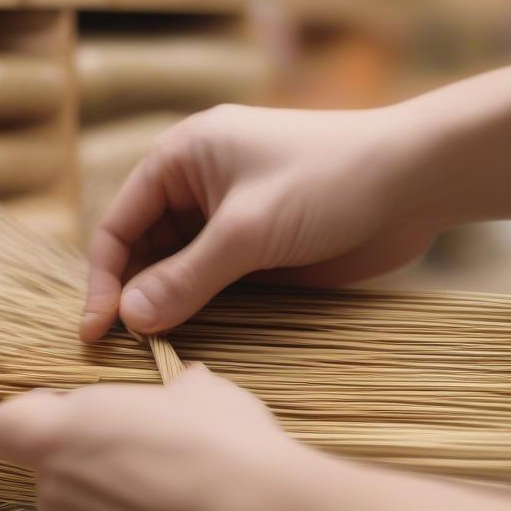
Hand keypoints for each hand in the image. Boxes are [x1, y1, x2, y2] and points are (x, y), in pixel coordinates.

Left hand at [0, 365, 315, 510]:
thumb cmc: (228, 443)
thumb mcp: (203, 392)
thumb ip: (173, 392)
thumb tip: (185, 388)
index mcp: (63, 437)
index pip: (8, 426)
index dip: (40, 424)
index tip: (82, 426)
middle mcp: (58, 500)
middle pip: (60, 485)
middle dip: (98, 478)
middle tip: (160, 471)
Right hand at [80, 102, 436, 339]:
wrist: (415, 181)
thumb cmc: (328, 183)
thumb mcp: (248, 230)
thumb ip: (187, 277)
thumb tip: (131, 319)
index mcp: (183, 157)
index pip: (120, 222)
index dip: (104, 278)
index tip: (96, 332)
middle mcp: (200, 185)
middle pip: (145, 249)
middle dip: (133, 295)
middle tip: (124, 353)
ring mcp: (232, 218)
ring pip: (179, 269)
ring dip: (168, 306)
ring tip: (154, 353)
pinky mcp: (262, 248)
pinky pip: (216, 281)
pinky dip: (202, 308)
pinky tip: (193, 340)